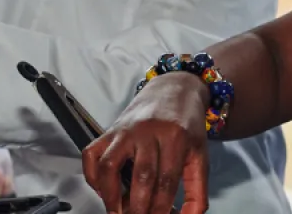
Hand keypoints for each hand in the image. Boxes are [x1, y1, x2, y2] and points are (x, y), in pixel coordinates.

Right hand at [83, 73, 211, 213]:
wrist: (174, 90)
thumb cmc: (186, 125)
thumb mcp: (199, 155)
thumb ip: (197, 190)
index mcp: (175, 137)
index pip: (166, 181)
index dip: (161, 209)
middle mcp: (148, 131)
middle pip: (141, 176)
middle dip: (138, 208)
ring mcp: (125, 130)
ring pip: (110, 165)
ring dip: (110, 196)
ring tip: (118, 212)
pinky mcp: (109, 130)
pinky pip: (92, 155)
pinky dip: (92, 177)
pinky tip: (104, 190)